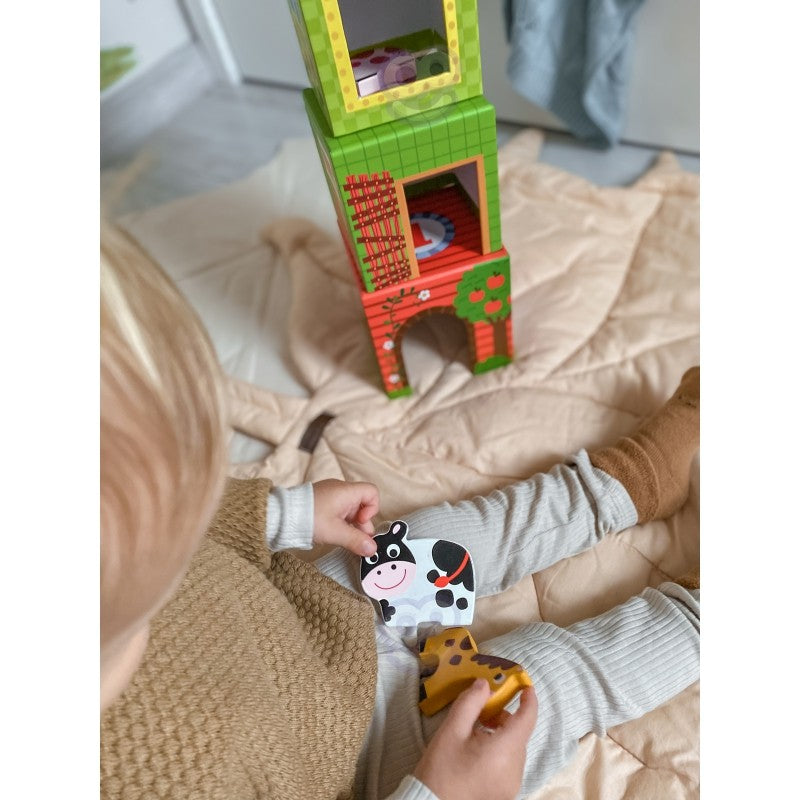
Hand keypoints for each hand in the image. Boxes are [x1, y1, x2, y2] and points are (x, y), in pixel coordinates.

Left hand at [312, 479, 379, 556]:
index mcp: (346, 491)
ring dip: (350, 525)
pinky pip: (338, 510)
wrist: (279, 515)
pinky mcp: (321, 501)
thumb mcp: (335, 532)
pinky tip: (332, 533)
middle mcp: (339, 489)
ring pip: (349, 509)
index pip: (371, 492)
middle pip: (361, 504)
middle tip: (355, 540)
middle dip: (361, 523)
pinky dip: (339, 522)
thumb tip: (372, 549)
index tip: (360, 523)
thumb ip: (356, 541)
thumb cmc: (308, 519)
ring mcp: (329, 494)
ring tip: (342, 539)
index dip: (372, 509)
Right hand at [413, 679, 537, 799]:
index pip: (527, 720)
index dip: (529, 700)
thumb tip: (485, 684)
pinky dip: (500, 754)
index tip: (525, 686)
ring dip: (501, 737)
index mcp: (505, 751)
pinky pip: (509, 766)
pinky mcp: (505, 795)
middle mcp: (515, 770)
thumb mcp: (452, 730)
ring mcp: (512, 786)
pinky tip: (477, 753)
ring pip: (514, 751)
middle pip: (519, 735)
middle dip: (504, 719)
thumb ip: (471, 702)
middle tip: (481, 713)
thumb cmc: (441, 768)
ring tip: (475, 735)